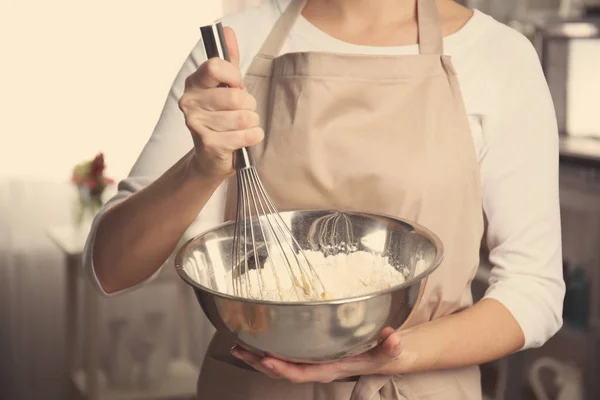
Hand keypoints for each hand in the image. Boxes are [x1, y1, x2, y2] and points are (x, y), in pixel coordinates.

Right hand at [178, 27, 263, 178]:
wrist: (210, 158)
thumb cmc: (221, 119)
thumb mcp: (225, 88)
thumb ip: (229, 61)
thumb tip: (227, 31)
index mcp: (194, 83)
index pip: (217, 66)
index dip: (235, 78)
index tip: (236, 87)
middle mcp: (190, 102)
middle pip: (236, 96)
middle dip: (249, 105)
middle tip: (242, 112)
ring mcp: (197, 124)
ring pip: (244, 117)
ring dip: (252, 122)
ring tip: (243, 126)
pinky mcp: (210, 144)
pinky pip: (246, 135)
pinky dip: (254, 136)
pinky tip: (245, 138)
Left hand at [230, 327, 402, 382]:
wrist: (381, 355)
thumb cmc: (381, 352)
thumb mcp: (389, 350)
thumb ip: (391, 346)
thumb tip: (393, 337)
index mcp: (329, 368)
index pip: (301, 372)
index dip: (282, 368)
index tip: (265, 360)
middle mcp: (315, 367)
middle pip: (282, 370)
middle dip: (258, 362)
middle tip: (238, 350)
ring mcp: (310, 362)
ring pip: (279, 363)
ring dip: (256, 356)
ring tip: (236, 346)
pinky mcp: (308, 353)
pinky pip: (284, 354)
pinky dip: (267, 348)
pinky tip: (254, 338)